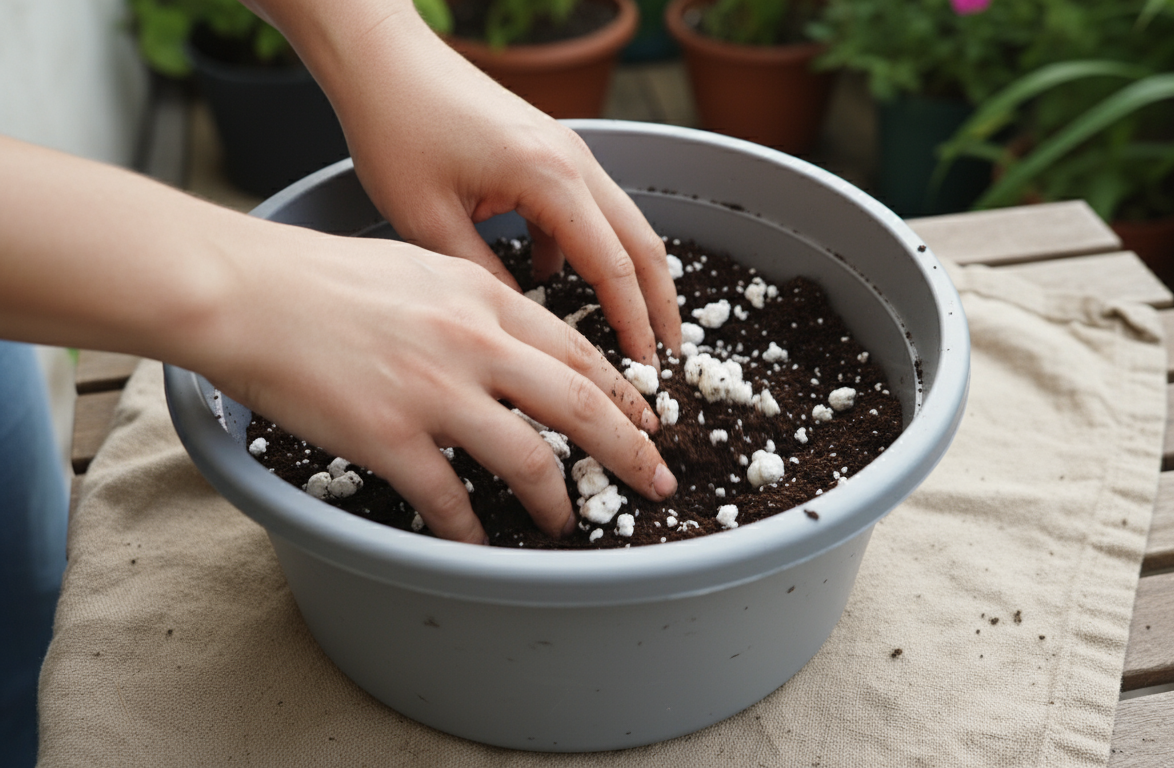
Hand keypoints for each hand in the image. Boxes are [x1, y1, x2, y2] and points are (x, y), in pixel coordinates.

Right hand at [207, 226, 677, 543]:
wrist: (247, 291)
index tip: (650, 419)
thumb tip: (513, 336)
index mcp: (484, 298)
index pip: (579, 351)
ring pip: (530, 458)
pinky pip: (450, 500)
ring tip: (566, 523)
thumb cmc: (323, 277)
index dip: (625, 392)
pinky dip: (472, 530)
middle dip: (631, 450)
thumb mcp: (421, 267)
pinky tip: (481, 545)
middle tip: (658, 480)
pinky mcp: (390, 436)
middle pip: (582, 404)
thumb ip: (475, 302)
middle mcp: (474, 343)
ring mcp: (435, 392)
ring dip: (558, 501)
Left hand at [258, 0, 682, 365]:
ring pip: (623, 224)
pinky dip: (588, 248)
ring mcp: (567, 151)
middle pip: (642, 242)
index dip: (633, 322)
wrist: (384, 61)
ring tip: (632, 327)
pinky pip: (587, 208)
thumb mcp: (428, 220)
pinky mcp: (550, 150)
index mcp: (550, 177)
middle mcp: (573, 161)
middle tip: (667, 355)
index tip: (644, 367)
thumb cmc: (397, 127)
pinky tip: (558, 278)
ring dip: (632, 276)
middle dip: (660, 303)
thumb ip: (482, 277)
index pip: (613, 266)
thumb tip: (520, 324)